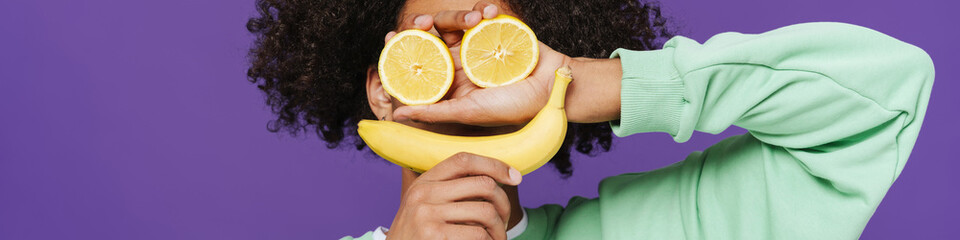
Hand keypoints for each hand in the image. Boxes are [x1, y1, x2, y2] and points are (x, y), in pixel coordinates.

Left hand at [385, 2, 573, 125]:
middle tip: (421, 22)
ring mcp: (476, 46)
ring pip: (453, 22)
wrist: (553, 89)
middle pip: (432, 38)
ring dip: (457, 15)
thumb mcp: (470, 112)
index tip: (391, 38)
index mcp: (451, 84)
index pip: (419, 65)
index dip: (402, 51)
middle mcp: (460, 64)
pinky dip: (482, 9)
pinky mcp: (495, 30)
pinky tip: (488, 13)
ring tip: (472, 18)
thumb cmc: (514, 108)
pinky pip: (480, 13)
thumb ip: (434, 113)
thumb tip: (396, 115)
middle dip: (422, 26)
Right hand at [385, 153, 521, 239]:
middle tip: (505, 220)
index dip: (494, 164)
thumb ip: (447, 190)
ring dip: (499, 229)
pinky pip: (478, 235)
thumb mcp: (424, 206)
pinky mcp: (434, 235)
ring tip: (497, 238)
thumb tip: (494, 176)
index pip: (463, 160)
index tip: (515, 176)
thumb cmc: (418, 236)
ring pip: (486, 212)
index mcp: (424, 182)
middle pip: (482, 184)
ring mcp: (427, 215)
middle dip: (503, 203)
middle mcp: (423, 194)